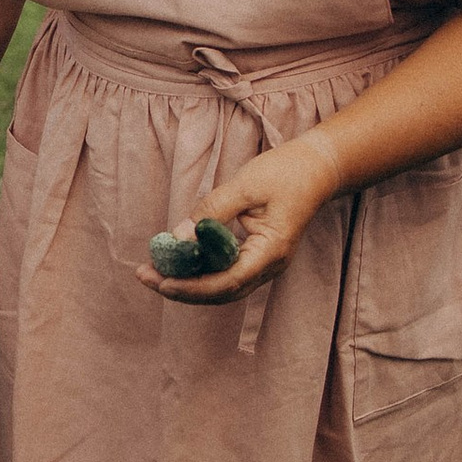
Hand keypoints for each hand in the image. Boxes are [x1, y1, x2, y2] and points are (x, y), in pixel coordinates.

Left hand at [147, 131, 343, 306]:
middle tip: (144, 276)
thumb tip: (178, 237)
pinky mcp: (256, 256)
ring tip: (152, 271)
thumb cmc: (285, 173)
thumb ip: (212, 212)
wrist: (317, 169)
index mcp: (271, 251)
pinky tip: (175, 261)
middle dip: (181, 288)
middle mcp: (269, 266)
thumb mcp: (245, 186)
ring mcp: (264, 264)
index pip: (227, 282)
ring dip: (187, 282)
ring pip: (221, 286)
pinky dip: (199, 270)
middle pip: (221, 292)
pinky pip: (225, 272)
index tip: (161, 281)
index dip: (192, 286)